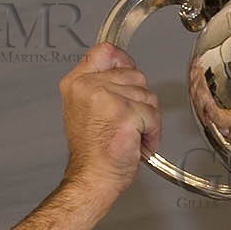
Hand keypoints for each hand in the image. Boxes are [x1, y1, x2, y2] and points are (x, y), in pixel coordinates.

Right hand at [59, 42, 160, 195]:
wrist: (92, 178)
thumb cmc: (93, 152)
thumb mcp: (87, 108)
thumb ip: (102, 86)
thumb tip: (125, 71)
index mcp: (76, 82)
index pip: (105, 51)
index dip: (124, 60)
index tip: (128, 73)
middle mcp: (88, 86)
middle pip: (135, 74)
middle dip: (140, 100)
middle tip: (127, 122)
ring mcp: (106, 97)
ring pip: (148, 96)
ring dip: (147, 119)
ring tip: (130, 134)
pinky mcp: (125, 112)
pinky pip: (154, 116)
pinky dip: (152, 133)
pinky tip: (137, 143)